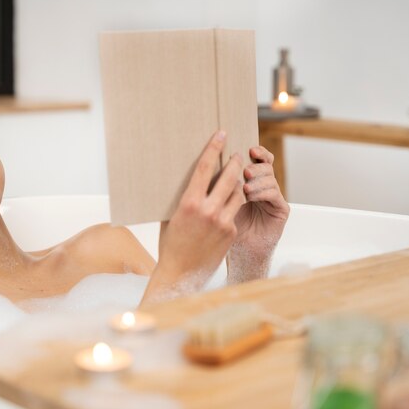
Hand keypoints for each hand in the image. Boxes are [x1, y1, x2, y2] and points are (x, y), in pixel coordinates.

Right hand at [141, 130, 245, 303]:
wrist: (181, 273)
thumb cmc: (170, 244)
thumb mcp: (170, 217)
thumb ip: (182, 198)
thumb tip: (187, 180)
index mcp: (189, 203)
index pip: (204, 168)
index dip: (213, 149)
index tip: (221, 135)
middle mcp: (208, 210)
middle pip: (229, 177)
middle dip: (234, 163)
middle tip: (237, 154)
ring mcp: (223, 222)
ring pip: (238, 193)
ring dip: (238, 184)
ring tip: (236, 179)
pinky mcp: (231, 233)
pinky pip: (234, 213)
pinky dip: (231, 207)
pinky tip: (226, 207)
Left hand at [227, 146, 289, 283]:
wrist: (236, 251)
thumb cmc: (222, 226)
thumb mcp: (217, 200)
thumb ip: (218, 183)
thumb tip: (208, 162)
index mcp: (250, 181)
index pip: (258, 160)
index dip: (257, 152)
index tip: (250, 150)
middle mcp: (264, 186)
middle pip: (266, 165)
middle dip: (256, 166)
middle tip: (245, 171)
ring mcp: (274, 197)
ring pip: (271, 178)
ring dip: (258, 180)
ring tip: (246, 188)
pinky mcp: (281, 209)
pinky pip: (275, 194)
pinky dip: (262, 193)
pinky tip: (251, 196)